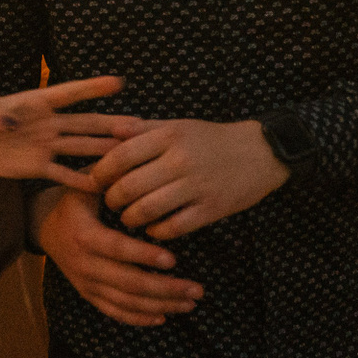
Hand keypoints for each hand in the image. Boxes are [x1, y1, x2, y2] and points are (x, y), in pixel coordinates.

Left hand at [0, 75, 137, 189]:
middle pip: (83, 122)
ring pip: (80, 147)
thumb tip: (8, 124)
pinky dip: (80, 180)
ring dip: (103, 151)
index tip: (118, 83)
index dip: (92, 88)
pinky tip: (101, 186)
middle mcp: (46, 123)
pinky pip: (62, 174)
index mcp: (34, 102)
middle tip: (137, 127)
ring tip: (129, 154)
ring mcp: (44, 146)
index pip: (69, 93)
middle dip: (109, 124)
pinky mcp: (36, 167)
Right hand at [34, 187, 201, 327]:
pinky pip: (114, 312)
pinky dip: (139, 318)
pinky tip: (164, 316)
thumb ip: (110, 171)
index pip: (116, 248)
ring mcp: (86, 282)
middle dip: (165, 289)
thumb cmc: (75, 199)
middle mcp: (83, 263)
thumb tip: (132, 141)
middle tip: (197, 289)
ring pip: (125, 302)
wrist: (46, 228)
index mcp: (83, 234)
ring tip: (190, 302)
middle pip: (127, 283)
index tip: (173, 259)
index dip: (143, 256)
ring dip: (160, 305)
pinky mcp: (88, 294)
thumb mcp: (86, 182)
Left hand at [88, 119, 287, 239]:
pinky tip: (153, 228)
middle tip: (110, 202)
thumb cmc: (211, 139)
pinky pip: (173, 227)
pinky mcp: (211, 209)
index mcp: (169, 135)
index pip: (121, 155)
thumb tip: (110, 131)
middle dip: (112, 199)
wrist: (261, 152)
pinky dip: (157, 231)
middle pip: (130, 186)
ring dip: (130, 218)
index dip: (102, 172)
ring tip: (128, 217)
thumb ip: (143, 129)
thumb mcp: (178, 125)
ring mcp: (196, 186)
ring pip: (148, 210)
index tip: (96, 180)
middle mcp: (180, 160)